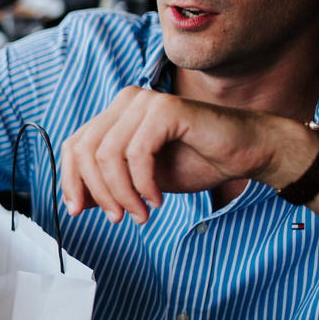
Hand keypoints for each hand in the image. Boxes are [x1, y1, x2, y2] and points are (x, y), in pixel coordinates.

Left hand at [60, 87, 308, 222]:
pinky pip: (137, 153)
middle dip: (98, 191)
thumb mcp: (141, 180)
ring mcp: (145, 101)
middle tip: (116, 218)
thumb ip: (108, 184)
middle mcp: (126, 101)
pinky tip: (157, 199)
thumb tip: (75, 201)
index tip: (77, 211)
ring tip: (140, 214)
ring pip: (107, 154)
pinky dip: (143, 183)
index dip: (70, 180)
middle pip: (85, 150)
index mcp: (115, 113)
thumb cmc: (198, 161)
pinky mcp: (166, 109)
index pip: (74, 145)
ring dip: (121, 193)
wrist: (248, 152)